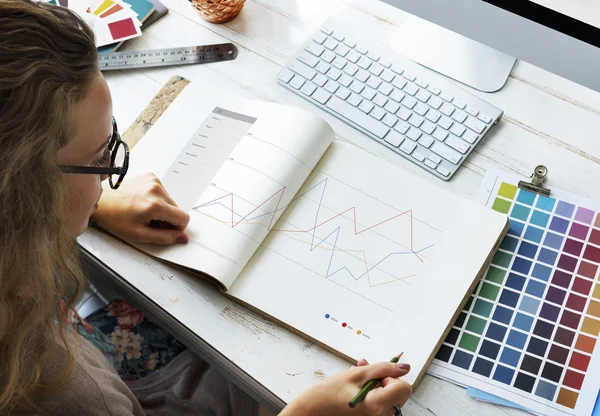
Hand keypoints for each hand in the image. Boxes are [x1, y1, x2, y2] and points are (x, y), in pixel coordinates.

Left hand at [91, 173, 189, 244]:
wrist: (100, 200)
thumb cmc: (114, 217)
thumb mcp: (138, 234)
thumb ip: (164, 237)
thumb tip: (182, 237)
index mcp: (155, 205)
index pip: (183, 218)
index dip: (177, 228)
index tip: (165, 230)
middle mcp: (157, 189)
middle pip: (177, 209)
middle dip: (167, 218)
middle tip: (150, 222)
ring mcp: (154, 180)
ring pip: (170, 201)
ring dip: (162, 208)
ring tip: (144, 211)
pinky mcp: (150, 176)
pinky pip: (163, 192)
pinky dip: (156, 199)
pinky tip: (142, 201)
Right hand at [281, 358, 411, 415]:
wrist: (311, 412)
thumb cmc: (327, 395)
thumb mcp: (354, 374)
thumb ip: (382, 369)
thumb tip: (404, 367)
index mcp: (376, 405)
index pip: (404, 388)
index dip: (392, 377)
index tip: (376, 375)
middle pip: (398, 394)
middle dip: (384, 380)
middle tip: (364, 372)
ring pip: (388, 397)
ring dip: (376, 385)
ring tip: (356, 379)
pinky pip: (380, 404)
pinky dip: (372, 394)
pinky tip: (357, 389)